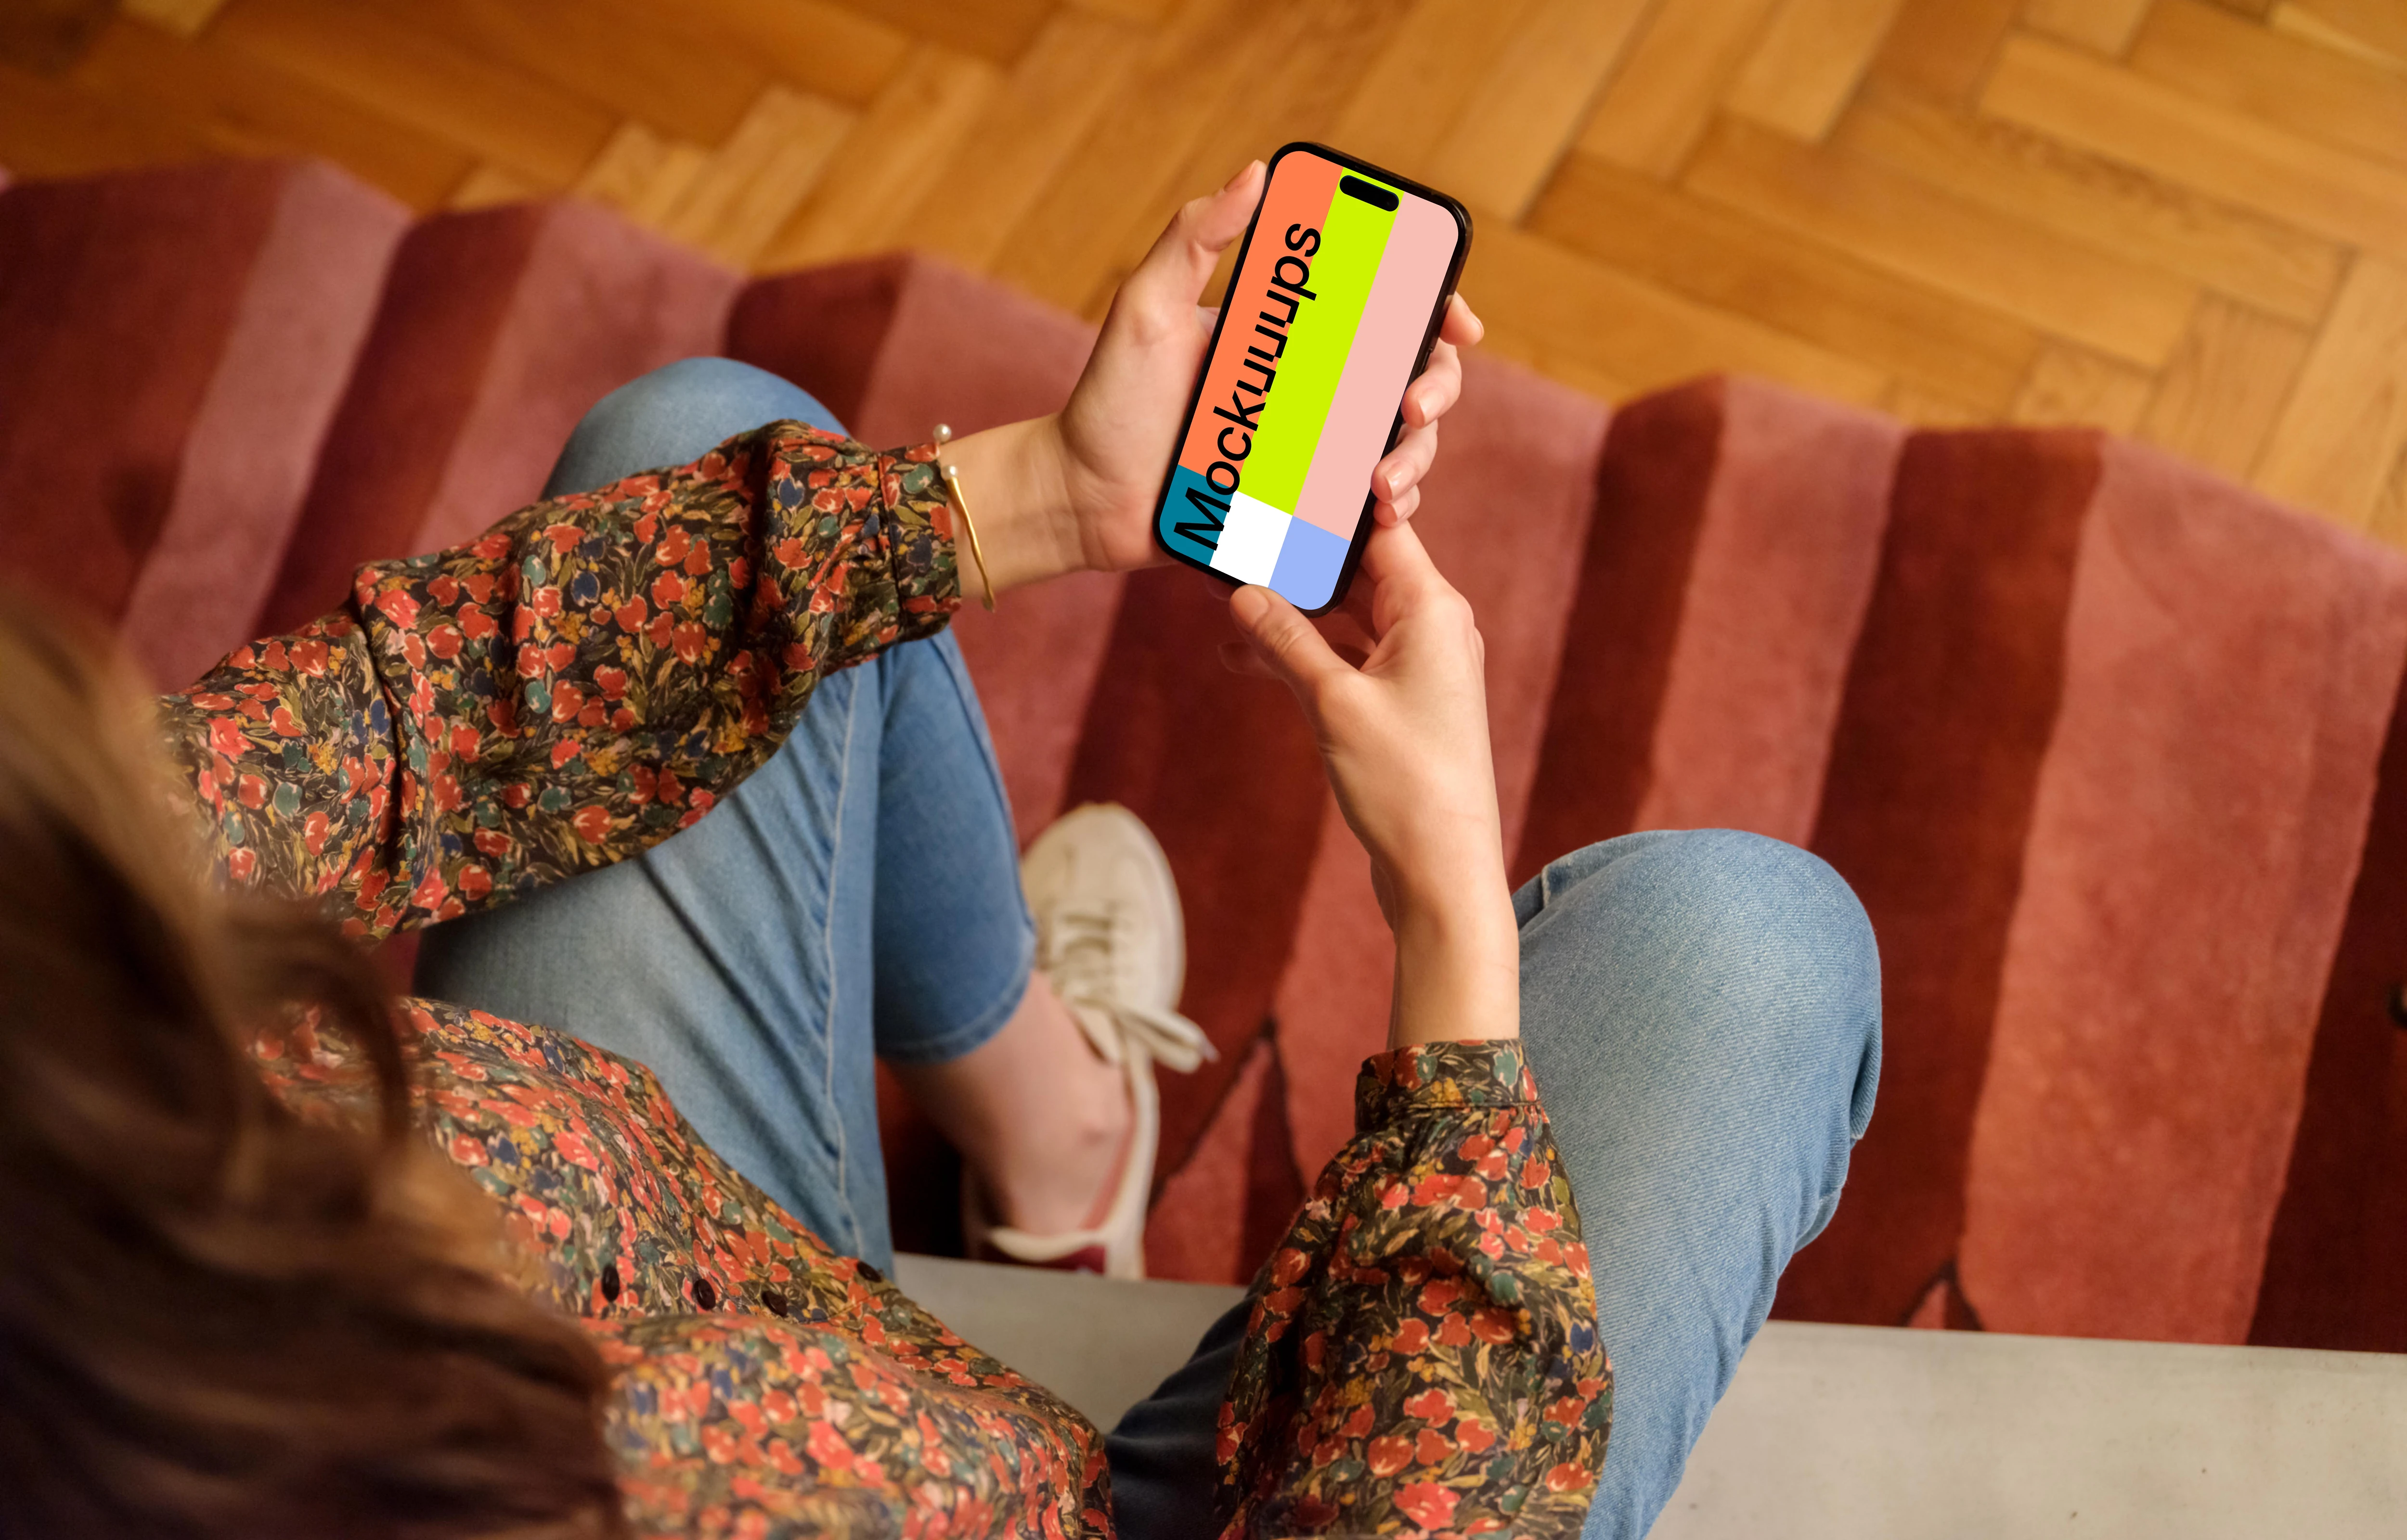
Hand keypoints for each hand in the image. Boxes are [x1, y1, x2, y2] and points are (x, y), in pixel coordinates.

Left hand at [947, 164, 1485, 592]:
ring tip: (1386, 480)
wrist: (1083, 499)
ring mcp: (1309, 448)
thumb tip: (1257, 172)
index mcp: (1289, 333)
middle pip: (1409, 374)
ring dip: (1416, 457)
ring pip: (1399, 444)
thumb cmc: (1109, 401)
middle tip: (1414, 406)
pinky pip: (1362, 504)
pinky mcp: (1300, 505)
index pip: (1381, 308)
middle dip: (1437, 387)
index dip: (1434, 306)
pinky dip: (1387, 507)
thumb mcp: (1146, 307)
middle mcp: (1310, 387)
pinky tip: (1377, 511)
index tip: (1458, 320)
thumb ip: (1194, 237)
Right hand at [1226, 523, 1517, 1047]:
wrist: (1442, 871)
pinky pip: (1346, 657)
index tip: (1281, 472)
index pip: (1379, 527)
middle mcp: (1433, 627)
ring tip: (1226, 592)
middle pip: (1359, 567)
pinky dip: (1303, 654)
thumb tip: (1242, 591)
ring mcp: (1418, 667)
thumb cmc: (1404, 784)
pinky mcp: (1400, 703)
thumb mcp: (1332, 702)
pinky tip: (1244, 654)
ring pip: (1347, 616)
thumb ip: (1286, 640)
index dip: (1329, 500)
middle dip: (1298, 554)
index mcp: (1432, 609)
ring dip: (1291, 610)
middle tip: (1235, 528)